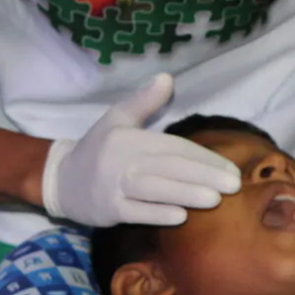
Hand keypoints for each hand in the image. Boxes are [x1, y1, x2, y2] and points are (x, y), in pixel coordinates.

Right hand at [41, 74, 240, 226]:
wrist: (60, 179)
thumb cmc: (98, 148)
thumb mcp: (117, 118)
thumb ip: (145, 100)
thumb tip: (168, 77)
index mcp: (130, 137)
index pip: (173, 147)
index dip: (203, 157)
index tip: (230, 168)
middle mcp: (123, 160)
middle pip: (169, 168)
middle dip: (203, 176)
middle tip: (234, 185)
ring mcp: (114, 187)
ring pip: (155, 190)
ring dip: (186, 194)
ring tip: (216, 200)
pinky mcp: (108, 210)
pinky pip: (136, 213)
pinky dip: (157, 214)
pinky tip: (181, 216)